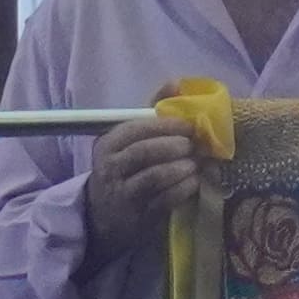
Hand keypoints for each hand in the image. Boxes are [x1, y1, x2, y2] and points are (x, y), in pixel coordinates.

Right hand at [78, 110, 213, 259]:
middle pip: (143, 152)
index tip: (188, 126)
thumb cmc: (123, 166)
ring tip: (196, 164)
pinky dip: (183, 190)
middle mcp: (111, 167)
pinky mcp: (139, 215)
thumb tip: (177, 83)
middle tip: (193, 145)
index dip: (164, 125)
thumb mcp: (129, 139)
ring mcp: (124, 193)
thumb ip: (152, 111)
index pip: (135, 129)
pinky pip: (163, 200)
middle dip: (173, 146)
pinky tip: (194, 183)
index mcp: (108, 143)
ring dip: (180, 168)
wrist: (103, 214)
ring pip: (153, 177)